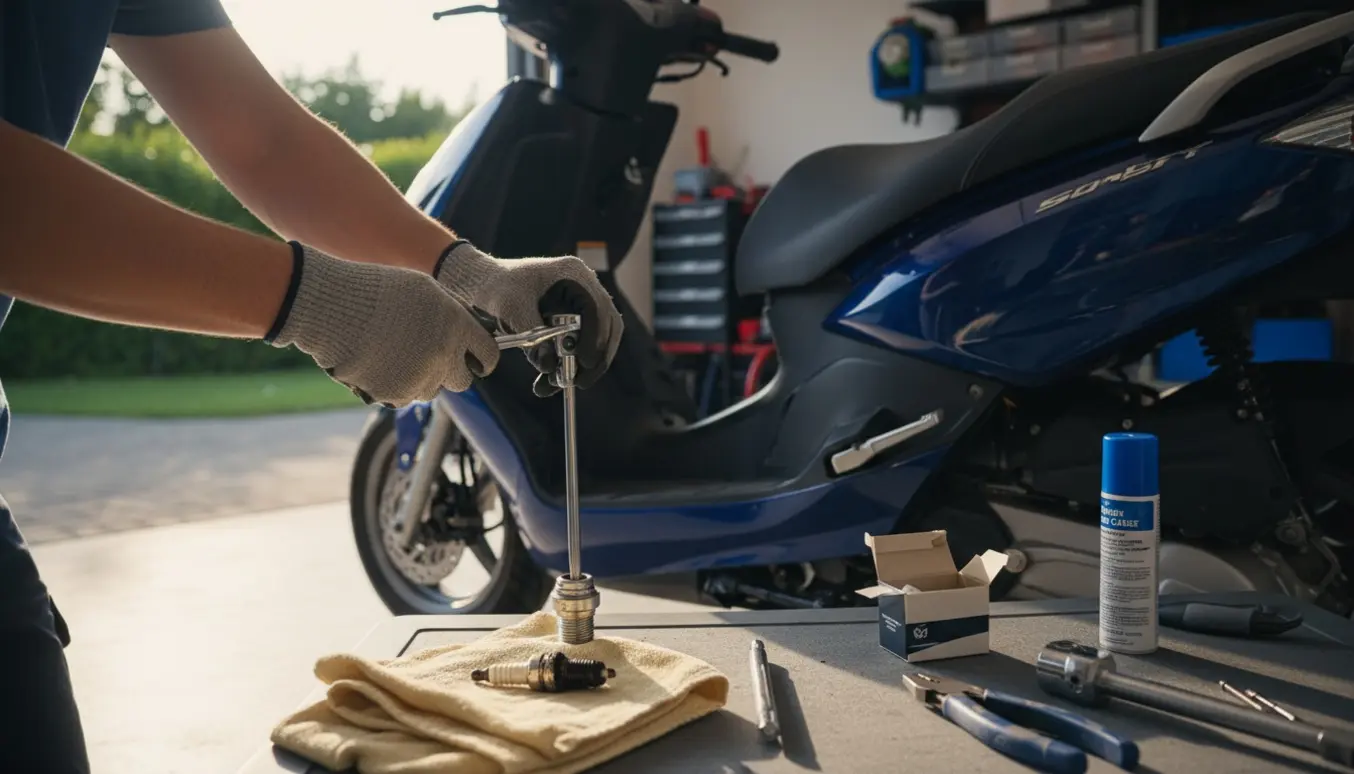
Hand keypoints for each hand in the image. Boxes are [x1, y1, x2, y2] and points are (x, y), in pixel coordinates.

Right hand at [268, 243, 499, 405]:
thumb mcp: (426, 290)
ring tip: (397, 353)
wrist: (333, 306)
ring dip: (422, 378)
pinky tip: (381, 363)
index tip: (476, 361)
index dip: (482, 358)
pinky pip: (405, 397)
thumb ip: (454, 315)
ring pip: (432, 389)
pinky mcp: (394, 395)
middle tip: (431, 357)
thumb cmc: (378, 291)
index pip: (488, 355)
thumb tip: (471, 334)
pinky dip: (396, 386)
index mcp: (457, 327)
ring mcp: (419, 378)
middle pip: (462, 380)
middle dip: (451, 371)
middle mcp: (444, 356)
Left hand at [434, 241, 622, 395]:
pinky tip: (550, 379)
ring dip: (583, 365)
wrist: (479, 283)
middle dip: (596, 357)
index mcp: (573, 274)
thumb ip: (533, 338)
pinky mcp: (571, 317)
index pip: (598, 309)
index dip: (595, 338)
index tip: (584, 362)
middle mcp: (583, 285)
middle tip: (580, 382)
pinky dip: (569, 363)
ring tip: (558, 385)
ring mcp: (580, 301)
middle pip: (607, 325)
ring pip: (598, 338)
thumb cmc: (493, 287)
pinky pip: (580, 343)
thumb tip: (550, 368)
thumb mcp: (511, 310)